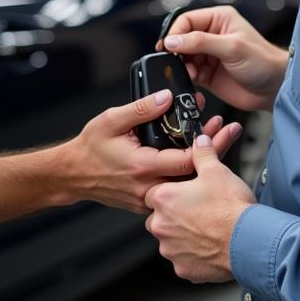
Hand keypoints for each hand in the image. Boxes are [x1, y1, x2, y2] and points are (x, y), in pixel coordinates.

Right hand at [64, 91, 241, 213]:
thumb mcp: (112, 120)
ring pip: (186, 185)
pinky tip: (195, 158)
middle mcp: (148, 187)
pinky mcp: (147, 203)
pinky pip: (174, 191)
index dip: (206, 145)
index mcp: (143, 167)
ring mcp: (148, 199)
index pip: (186, 161)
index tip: (218, 128)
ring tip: (214, 139)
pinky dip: (187, 175)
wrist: (72, 176)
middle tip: (227, 130)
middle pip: (193, 175)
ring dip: (202, 164)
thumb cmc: (89, 148)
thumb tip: (166, 97)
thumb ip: (141, 109)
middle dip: (213, 152)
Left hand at [145, 134, 255, 282]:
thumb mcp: (216, 170)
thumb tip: (200, 140)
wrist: (248, 241)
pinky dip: (193, 254)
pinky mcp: (183, 269)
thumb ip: (202, 153)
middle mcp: (161, 226)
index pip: (154, 194)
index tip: (182, 193)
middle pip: (159, 218)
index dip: (169, 192)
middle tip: (196, 210)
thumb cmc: (231, 207)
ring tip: (206, 227)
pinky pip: (183, 259)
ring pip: (170, 240)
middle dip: (173, 215)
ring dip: (182, 235)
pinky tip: (210, 245)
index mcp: (164, 199)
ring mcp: (171, 250)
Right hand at [159, 6, 287, 111]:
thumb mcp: (231, 47)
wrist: (275, 88)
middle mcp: (212, 34)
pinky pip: (188, 72)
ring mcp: (209, 55)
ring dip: (182, 64)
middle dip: (177, 50)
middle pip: (182, 38)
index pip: (187, 20)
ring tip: (191, 71)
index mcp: (219, 19)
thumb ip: (201, 42)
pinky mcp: (207, 73)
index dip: (175, 32)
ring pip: (182, 56)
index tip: (167, 46)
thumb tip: (172, 40)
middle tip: (175, 60)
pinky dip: (186, 76)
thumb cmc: (263, 61)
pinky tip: (194, 78)